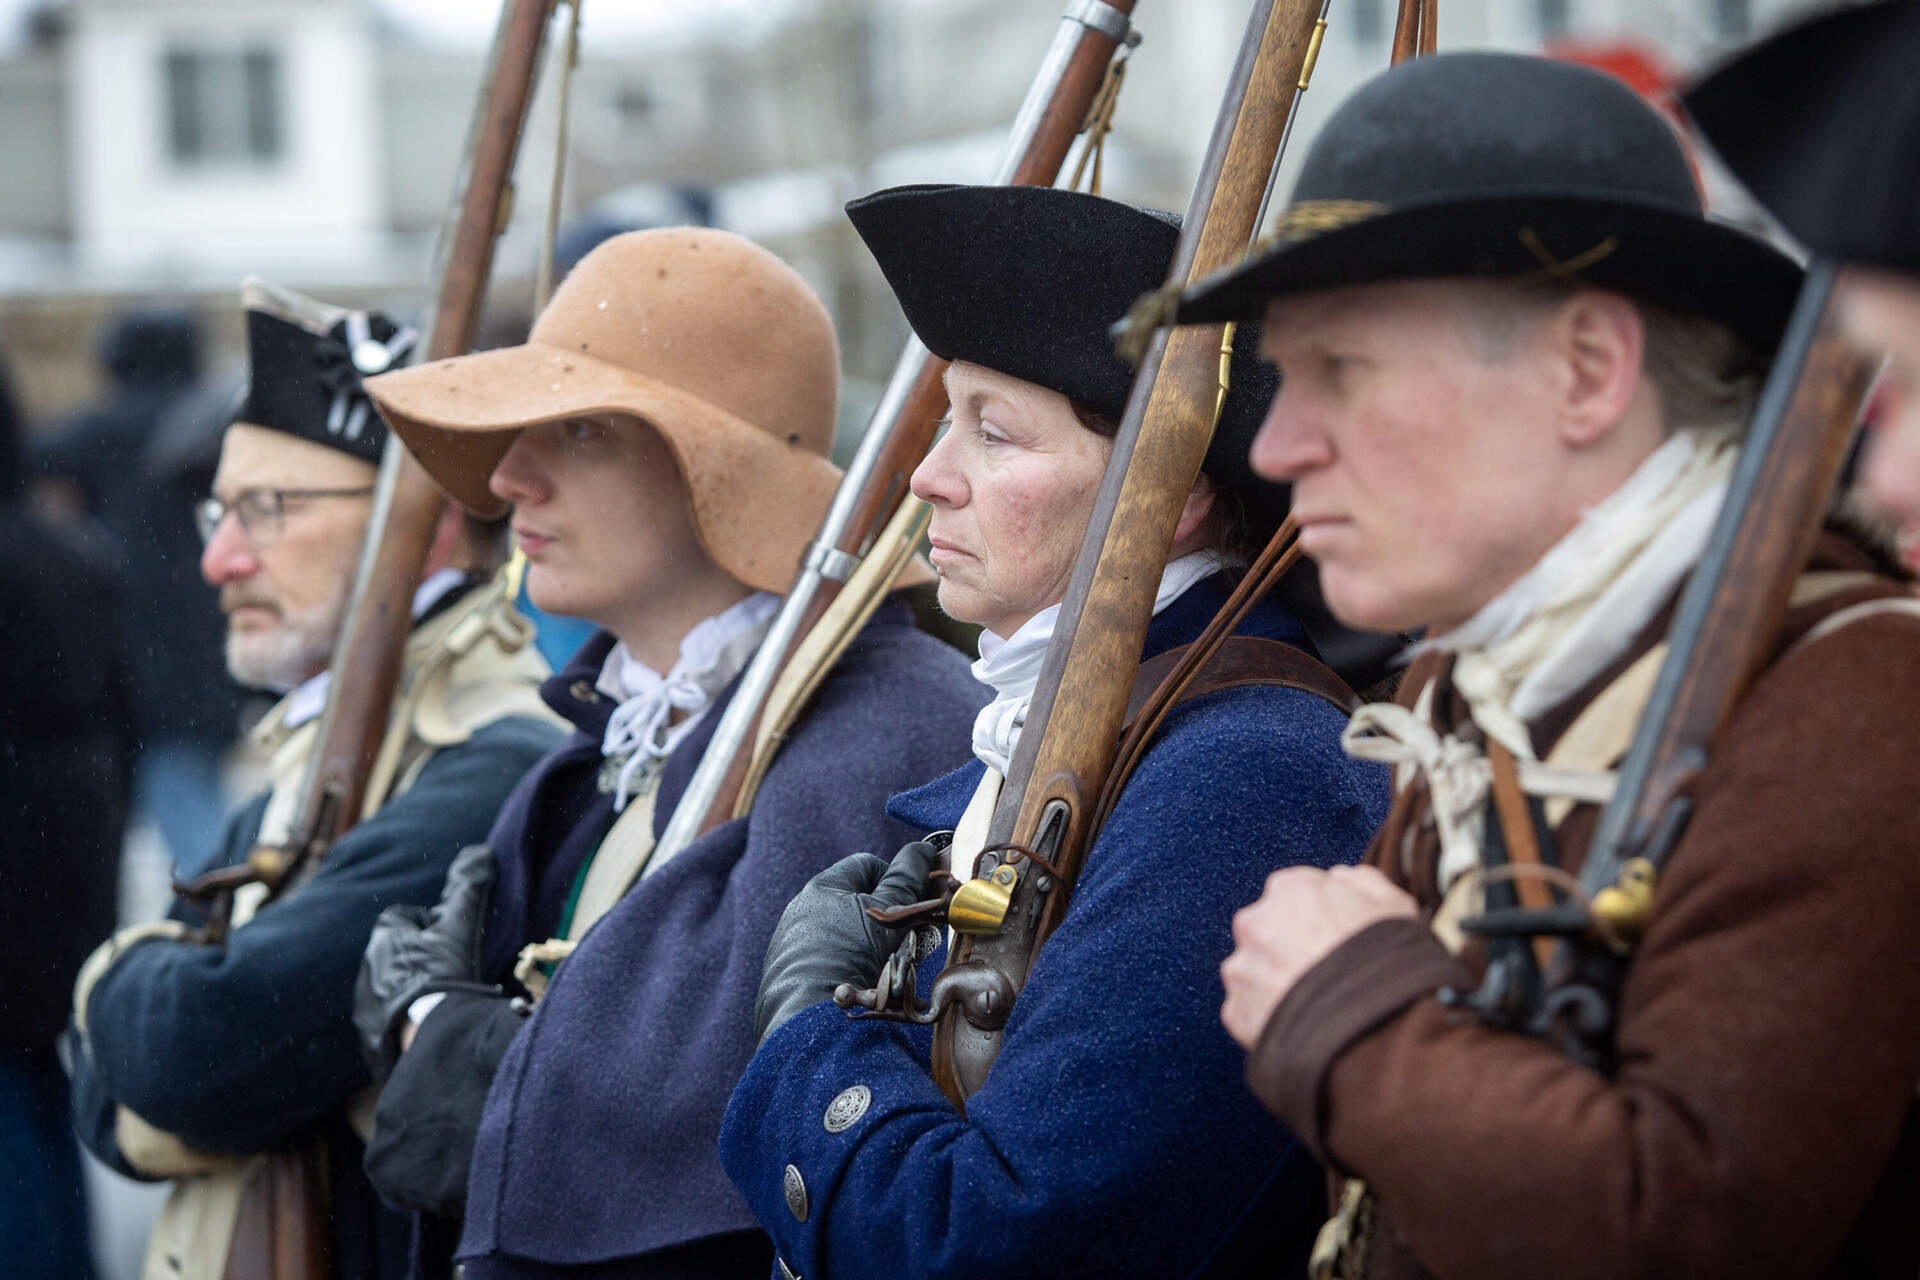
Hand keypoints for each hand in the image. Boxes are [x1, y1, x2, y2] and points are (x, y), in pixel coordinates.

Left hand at [353, 843, 497, 1079]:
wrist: (431, 1035)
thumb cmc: (446, 973)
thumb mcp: (462, 926)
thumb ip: (469, 887)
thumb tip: (482, 851)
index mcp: (385, 935)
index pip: (405, 916)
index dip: (431, 925)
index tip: (448, 940)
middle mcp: (368, 964)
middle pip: (397, 949)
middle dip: (418, 954)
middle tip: (448, 967)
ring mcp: (366, 999)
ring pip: (390, 980)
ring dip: (410, 983)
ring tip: (439, 996)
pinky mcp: (368, 1028)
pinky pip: (385, 1014)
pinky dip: (402, 1013)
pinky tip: (425, 1020)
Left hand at [752, 841, 935, 1046]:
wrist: (809, 1020)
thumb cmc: (849, 959)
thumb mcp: (887, 917)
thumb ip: (906, 881)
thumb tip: (921, 850)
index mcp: (822, 887)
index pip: (867, 864)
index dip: (897, 877)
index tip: (914, 902)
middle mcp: (804, 910)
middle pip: (859, 900)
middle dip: (889, 916)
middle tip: (909, 938)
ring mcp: (796, 943)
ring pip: (848, 932)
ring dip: (874, 944)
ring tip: (889, 967)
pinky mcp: (794, 973)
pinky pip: (833, 959)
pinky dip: (853, 966)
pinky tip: (865, 984)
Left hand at [1220, 865, 1416, 1049]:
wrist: (1373, 1026)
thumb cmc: (1386, 962)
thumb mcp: (1393, 905)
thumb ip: (1360, 880)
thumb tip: (1341, 878)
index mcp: (1290, 889)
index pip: (1295, 893)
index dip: (1318, 916)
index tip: (1334, 936)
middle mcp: (1255, 922)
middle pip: (1268, 930)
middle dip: (1289, 946)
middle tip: (1324, 972)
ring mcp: (1243, 968)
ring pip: (1255, 970)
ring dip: (1276, 982)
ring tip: (1315, 1003)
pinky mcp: (1237, 1010)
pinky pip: (1250, 1011)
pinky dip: (1269, 1017)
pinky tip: (1302, 1024)